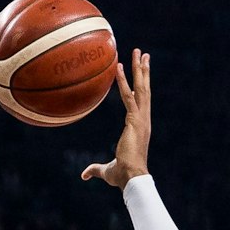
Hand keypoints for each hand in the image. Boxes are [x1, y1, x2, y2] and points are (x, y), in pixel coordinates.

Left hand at [80, 48, 151, 187]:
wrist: (132, 178)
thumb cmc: (122, 176)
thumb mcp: (106, 171)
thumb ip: (95, 169)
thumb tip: (84, 175)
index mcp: (140, 126)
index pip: (141, 100)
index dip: (141, 85)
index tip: (141, 71)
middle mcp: (144, 119)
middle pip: (145, 89)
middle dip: (144, 70)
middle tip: (143, 53)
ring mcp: (141, 118)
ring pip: (141, 88)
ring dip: (139, 69)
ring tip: (138, 51)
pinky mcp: (135, 119)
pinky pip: (128, 96)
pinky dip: (123, 81)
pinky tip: (119, 68)